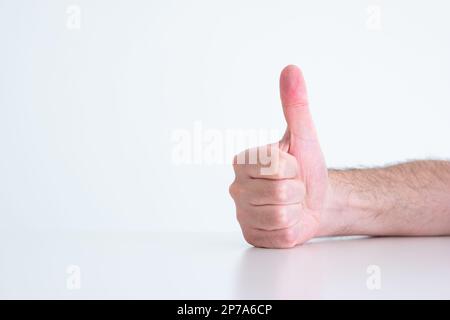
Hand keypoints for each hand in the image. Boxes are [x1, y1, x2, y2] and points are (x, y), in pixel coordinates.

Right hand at [229, 65, 328, 247]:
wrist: (317, 200)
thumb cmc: (307, 168)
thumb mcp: (304, 136)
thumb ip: (294, 105)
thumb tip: (291, 69)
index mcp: (242, 161)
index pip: (274, 165)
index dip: (293, 166)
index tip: (291, 166)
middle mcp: (236, 188)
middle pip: (279, 192)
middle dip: (297, 189)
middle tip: (294, 186)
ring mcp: (242, 214)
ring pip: (280, 214)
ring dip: (296, 209)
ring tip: (292, 203)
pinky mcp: (252, 236)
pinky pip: (280, 234)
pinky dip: (293, 228)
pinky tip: (289, 219)